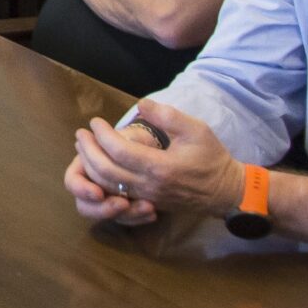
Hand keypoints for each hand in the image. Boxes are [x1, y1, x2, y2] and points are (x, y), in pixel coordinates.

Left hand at [68, 99, 243, 224]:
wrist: (226, 191)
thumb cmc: (212, 158)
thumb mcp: (196, 129)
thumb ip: (168, 116)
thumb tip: (140, 105)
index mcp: (160, 167)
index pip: (119, 151)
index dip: (102, 135)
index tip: (95, 121)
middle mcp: (149, 185)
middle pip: (105, 171)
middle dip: (88, 151)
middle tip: (81, 134)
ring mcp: (147, 197)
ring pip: (107, 186)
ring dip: (90, 166)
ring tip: (83, 147)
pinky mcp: (148, 202)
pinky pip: (116, 194)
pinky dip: (101, 181)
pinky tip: (96, 166)